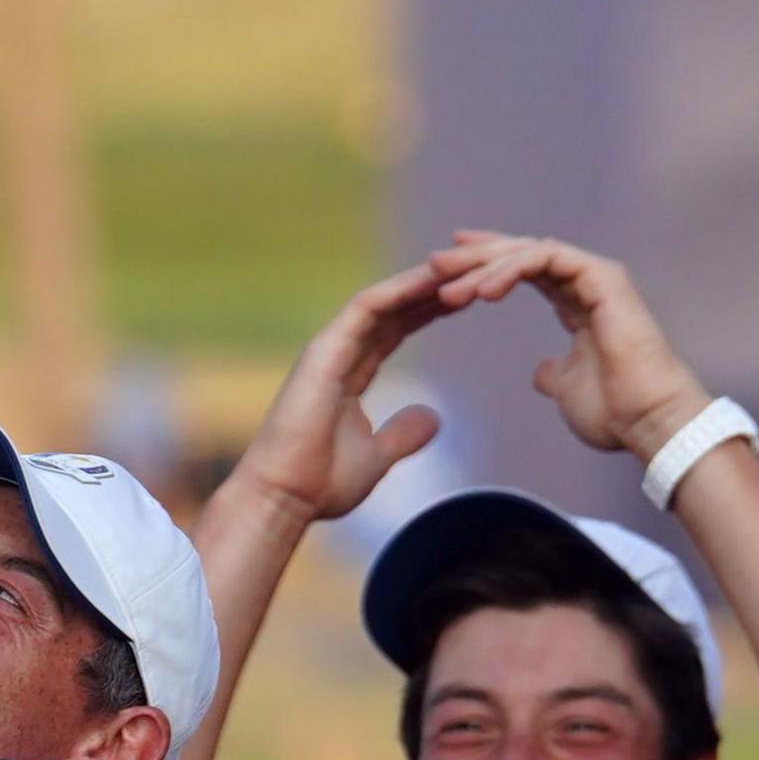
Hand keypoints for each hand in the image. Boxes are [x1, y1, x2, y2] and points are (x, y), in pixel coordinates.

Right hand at [229, 264, 455, 523]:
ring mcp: (329, 348)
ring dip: (422, 280)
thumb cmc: (320, 483)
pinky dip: (400, 289)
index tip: (466, 297)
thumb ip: (403, 434)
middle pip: (392, 309)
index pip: (394, 330)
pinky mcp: (325, 350)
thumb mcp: (377, 457)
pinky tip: (434, 278)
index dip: (429, 311)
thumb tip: (433, 416)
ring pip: (382, 300)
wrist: (285, 497)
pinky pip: (367, 307)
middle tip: (473, 267)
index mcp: (347, 376)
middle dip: (431, 288)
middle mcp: (337, 354)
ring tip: (463, 263)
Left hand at [429, 231, 709, 458]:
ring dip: (484, 266)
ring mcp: (597, 277)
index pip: (523, 268)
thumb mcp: (567, 389)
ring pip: (530, 252)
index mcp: (576, 303)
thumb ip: (553, 374)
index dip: (483, 263)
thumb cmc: (615, 412)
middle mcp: (587, 283)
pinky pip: (548, 259)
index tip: (443, 267)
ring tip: (447, 288)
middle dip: (473, 259)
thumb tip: (540, 372)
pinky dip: (512, 270)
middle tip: (433, 267)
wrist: (649, 425)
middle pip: (520, 254)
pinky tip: (483, 292)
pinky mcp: (604, 279)